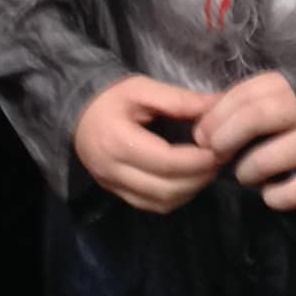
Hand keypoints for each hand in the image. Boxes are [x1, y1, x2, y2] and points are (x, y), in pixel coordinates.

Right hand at [74, 76, 220, 211]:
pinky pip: (151, 205)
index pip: (166, 162)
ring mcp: (112, 186)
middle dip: (198, 178)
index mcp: (117, 142)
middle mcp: (112, 171)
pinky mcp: (116, 193)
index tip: (219, 149)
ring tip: (206, 170)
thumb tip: (218, 104)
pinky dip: (174, 197)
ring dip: (190, 191)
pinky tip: (187, 180)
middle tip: (219, 160)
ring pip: (161, 203)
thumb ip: (180, 100)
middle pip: (166, 189)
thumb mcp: (142, 89)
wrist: (76, 111)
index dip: (197, 160)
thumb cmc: (110, 96)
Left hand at [195, 72, 295, 211]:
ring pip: (267, 158)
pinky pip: (294, 191)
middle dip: (225, 138)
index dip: (217, 114)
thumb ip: (258, 99)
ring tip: (246, 175)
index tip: (201, 134)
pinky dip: (275, 196)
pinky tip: (272, 194)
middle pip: (254, 117)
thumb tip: (209, 115)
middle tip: (216, 154)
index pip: (247, 93)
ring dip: (247, 171)